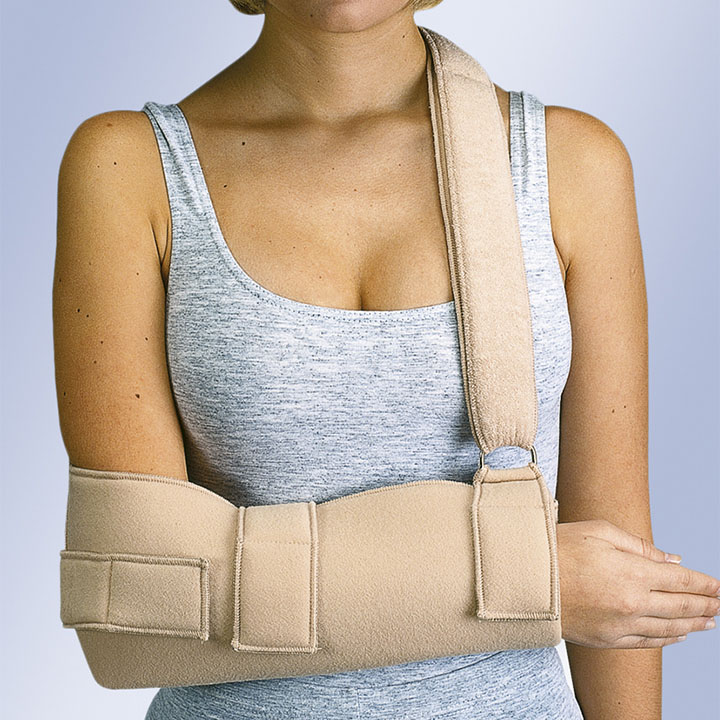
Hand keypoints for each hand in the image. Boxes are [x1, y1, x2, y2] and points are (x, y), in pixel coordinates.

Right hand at [556, 519, 719, 647]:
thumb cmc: (557, 548)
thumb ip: (639, 546)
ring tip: (711, 621)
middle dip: (707, 604)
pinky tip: (679, 634)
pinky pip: (648, 642)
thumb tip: (672, 560)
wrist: (524, 579)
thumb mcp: (598, 531)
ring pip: (670, 628)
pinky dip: (669, 639)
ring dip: (694, 623)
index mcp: (631, 572)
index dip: (706, 584)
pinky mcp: (607, 639)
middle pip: (681, 605)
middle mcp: (632, 602)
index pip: (681, 580)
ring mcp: (620, 624)